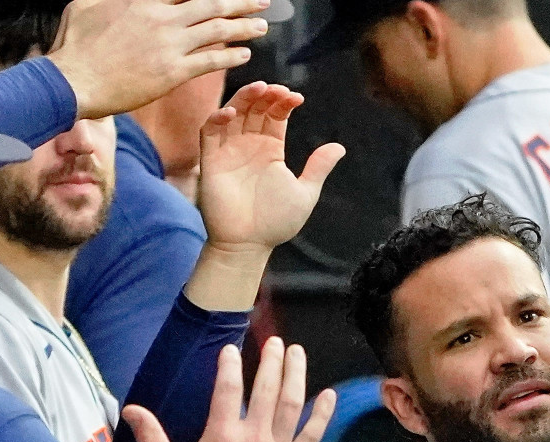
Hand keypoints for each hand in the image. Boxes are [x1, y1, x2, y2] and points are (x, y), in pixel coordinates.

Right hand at [48, 0, 271, 118]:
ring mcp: (169, 44)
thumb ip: (110, 0)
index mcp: (141, 0)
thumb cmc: (75, 46)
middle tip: (260, 1)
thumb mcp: (85, 5)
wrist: (75, 80)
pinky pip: (211, 61)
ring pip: (216, 30)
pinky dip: (230, 56)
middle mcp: (161, 17)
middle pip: (209, 4)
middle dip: (238, 2)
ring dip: (242, 27)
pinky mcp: (173, 71)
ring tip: (261, 26)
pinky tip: (245, 55)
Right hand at [120, 338, 334, 441]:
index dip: (229, 364)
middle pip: (266, 388)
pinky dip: (322, 414)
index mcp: (221, 436)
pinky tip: (330, 395)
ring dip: (296, 374)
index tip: (231, 348)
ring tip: (298, 353)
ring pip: (292, 404)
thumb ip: (151, 439)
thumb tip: (130, 409)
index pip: (227, 388)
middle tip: (276, 342)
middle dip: (272, 360)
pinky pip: (313, 435)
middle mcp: (253, 438)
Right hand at [199, 82, 345, 254]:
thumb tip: (339, 147)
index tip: (296, 97)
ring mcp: (229, 151)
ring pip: (233, 113)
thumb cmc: (276, 222)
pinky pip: (210, 132)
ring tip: (259, 89)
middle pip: (255, 109)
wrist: (248, 245)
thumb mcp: (305, 192)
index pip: (275, 116)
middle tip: (278, 89)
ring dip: (244, 98)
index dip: (283, 103)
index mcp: (271, 150)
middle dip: (266, 95)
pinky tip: (232, 112)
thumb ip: (318, 168)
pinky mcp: (210, 161)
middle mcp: (249, 146)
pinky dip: (218, 118)